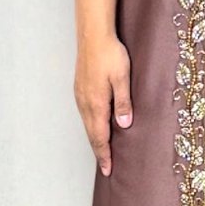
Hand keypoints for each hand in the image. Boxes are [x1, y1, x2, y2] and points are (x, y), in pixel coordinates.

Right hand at [75, 33, 132, 174]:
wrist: (93, 35)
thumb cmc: (110, 54)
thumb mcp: (122, 79)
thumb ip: (123, 103)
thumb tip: (124, 126)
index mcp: (96, 103)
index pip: (100, 136)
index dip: (105, 154)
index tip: (108, 169)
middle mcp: (85, 102)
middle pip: (91, 134)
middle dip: (99, 151)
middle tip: (106, 168)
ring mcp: (80, 95)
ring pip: (87, 124)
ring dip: (94, 139)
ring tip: (102, 151)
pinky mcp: (80, 88)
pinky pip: (85, 114)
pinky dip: (91, 126)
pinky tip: (96, 126)